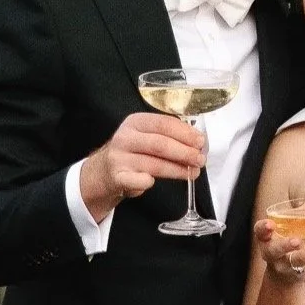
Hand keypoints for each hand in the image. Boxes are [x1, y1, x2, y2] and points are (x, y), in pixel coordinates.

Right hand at [79, 111, 205, 223]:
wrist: (104, 171)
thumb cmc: (132, 153)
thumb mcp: (146, 137)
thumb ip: (168, 136)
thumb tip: (196, 143)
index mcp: (135, 122)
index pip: (164, 124)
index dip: (185, 133)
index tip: (200, 142)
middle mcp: (125, 138)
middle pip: (160, 144)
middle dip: (185, 152)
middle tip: (200, 159)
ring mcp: (120, 158)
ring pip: (155, 164)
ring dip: (178, 169)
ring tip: (192, 172)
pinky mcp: (117, 177)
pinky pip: (141, 181)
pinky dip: (151, 182)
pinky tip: (158, 181)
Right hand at [255, 188, 304, 283]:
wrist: (288, 274)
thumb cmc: (289, 242)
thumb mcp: (295, 224)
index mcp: (268, 237)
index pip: (260, 231)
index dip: (263, 228)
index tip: (269, 224)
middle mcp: (274, 252)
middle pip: (275, 249)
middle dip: (285, 245)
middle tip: (296, 241)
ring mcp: (286, 264)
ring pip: (298, 260)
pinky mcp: (300, 271)